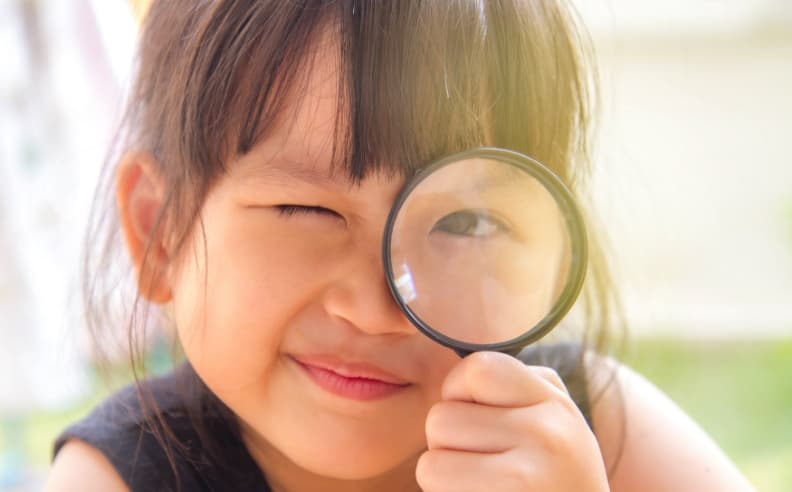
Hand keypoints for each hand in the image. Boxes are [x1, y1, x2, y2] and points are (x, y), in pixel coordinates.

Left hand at [416, 351, 609, 491]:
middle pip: (441, 418)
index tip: (471, 414)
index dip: (458, 389)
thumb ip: (519, 389)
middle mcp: (547, 434)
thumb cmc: (557, 480)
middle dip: (447, 443)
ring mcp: (526, 476)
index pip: (479, 368)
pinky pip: (438, 488)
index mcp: (555, 405)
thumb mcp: (558, 425)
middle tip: (480, 463)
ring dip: (444, 476)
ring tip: (482, 484)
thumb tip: (461, 373)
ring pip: (431, 461)